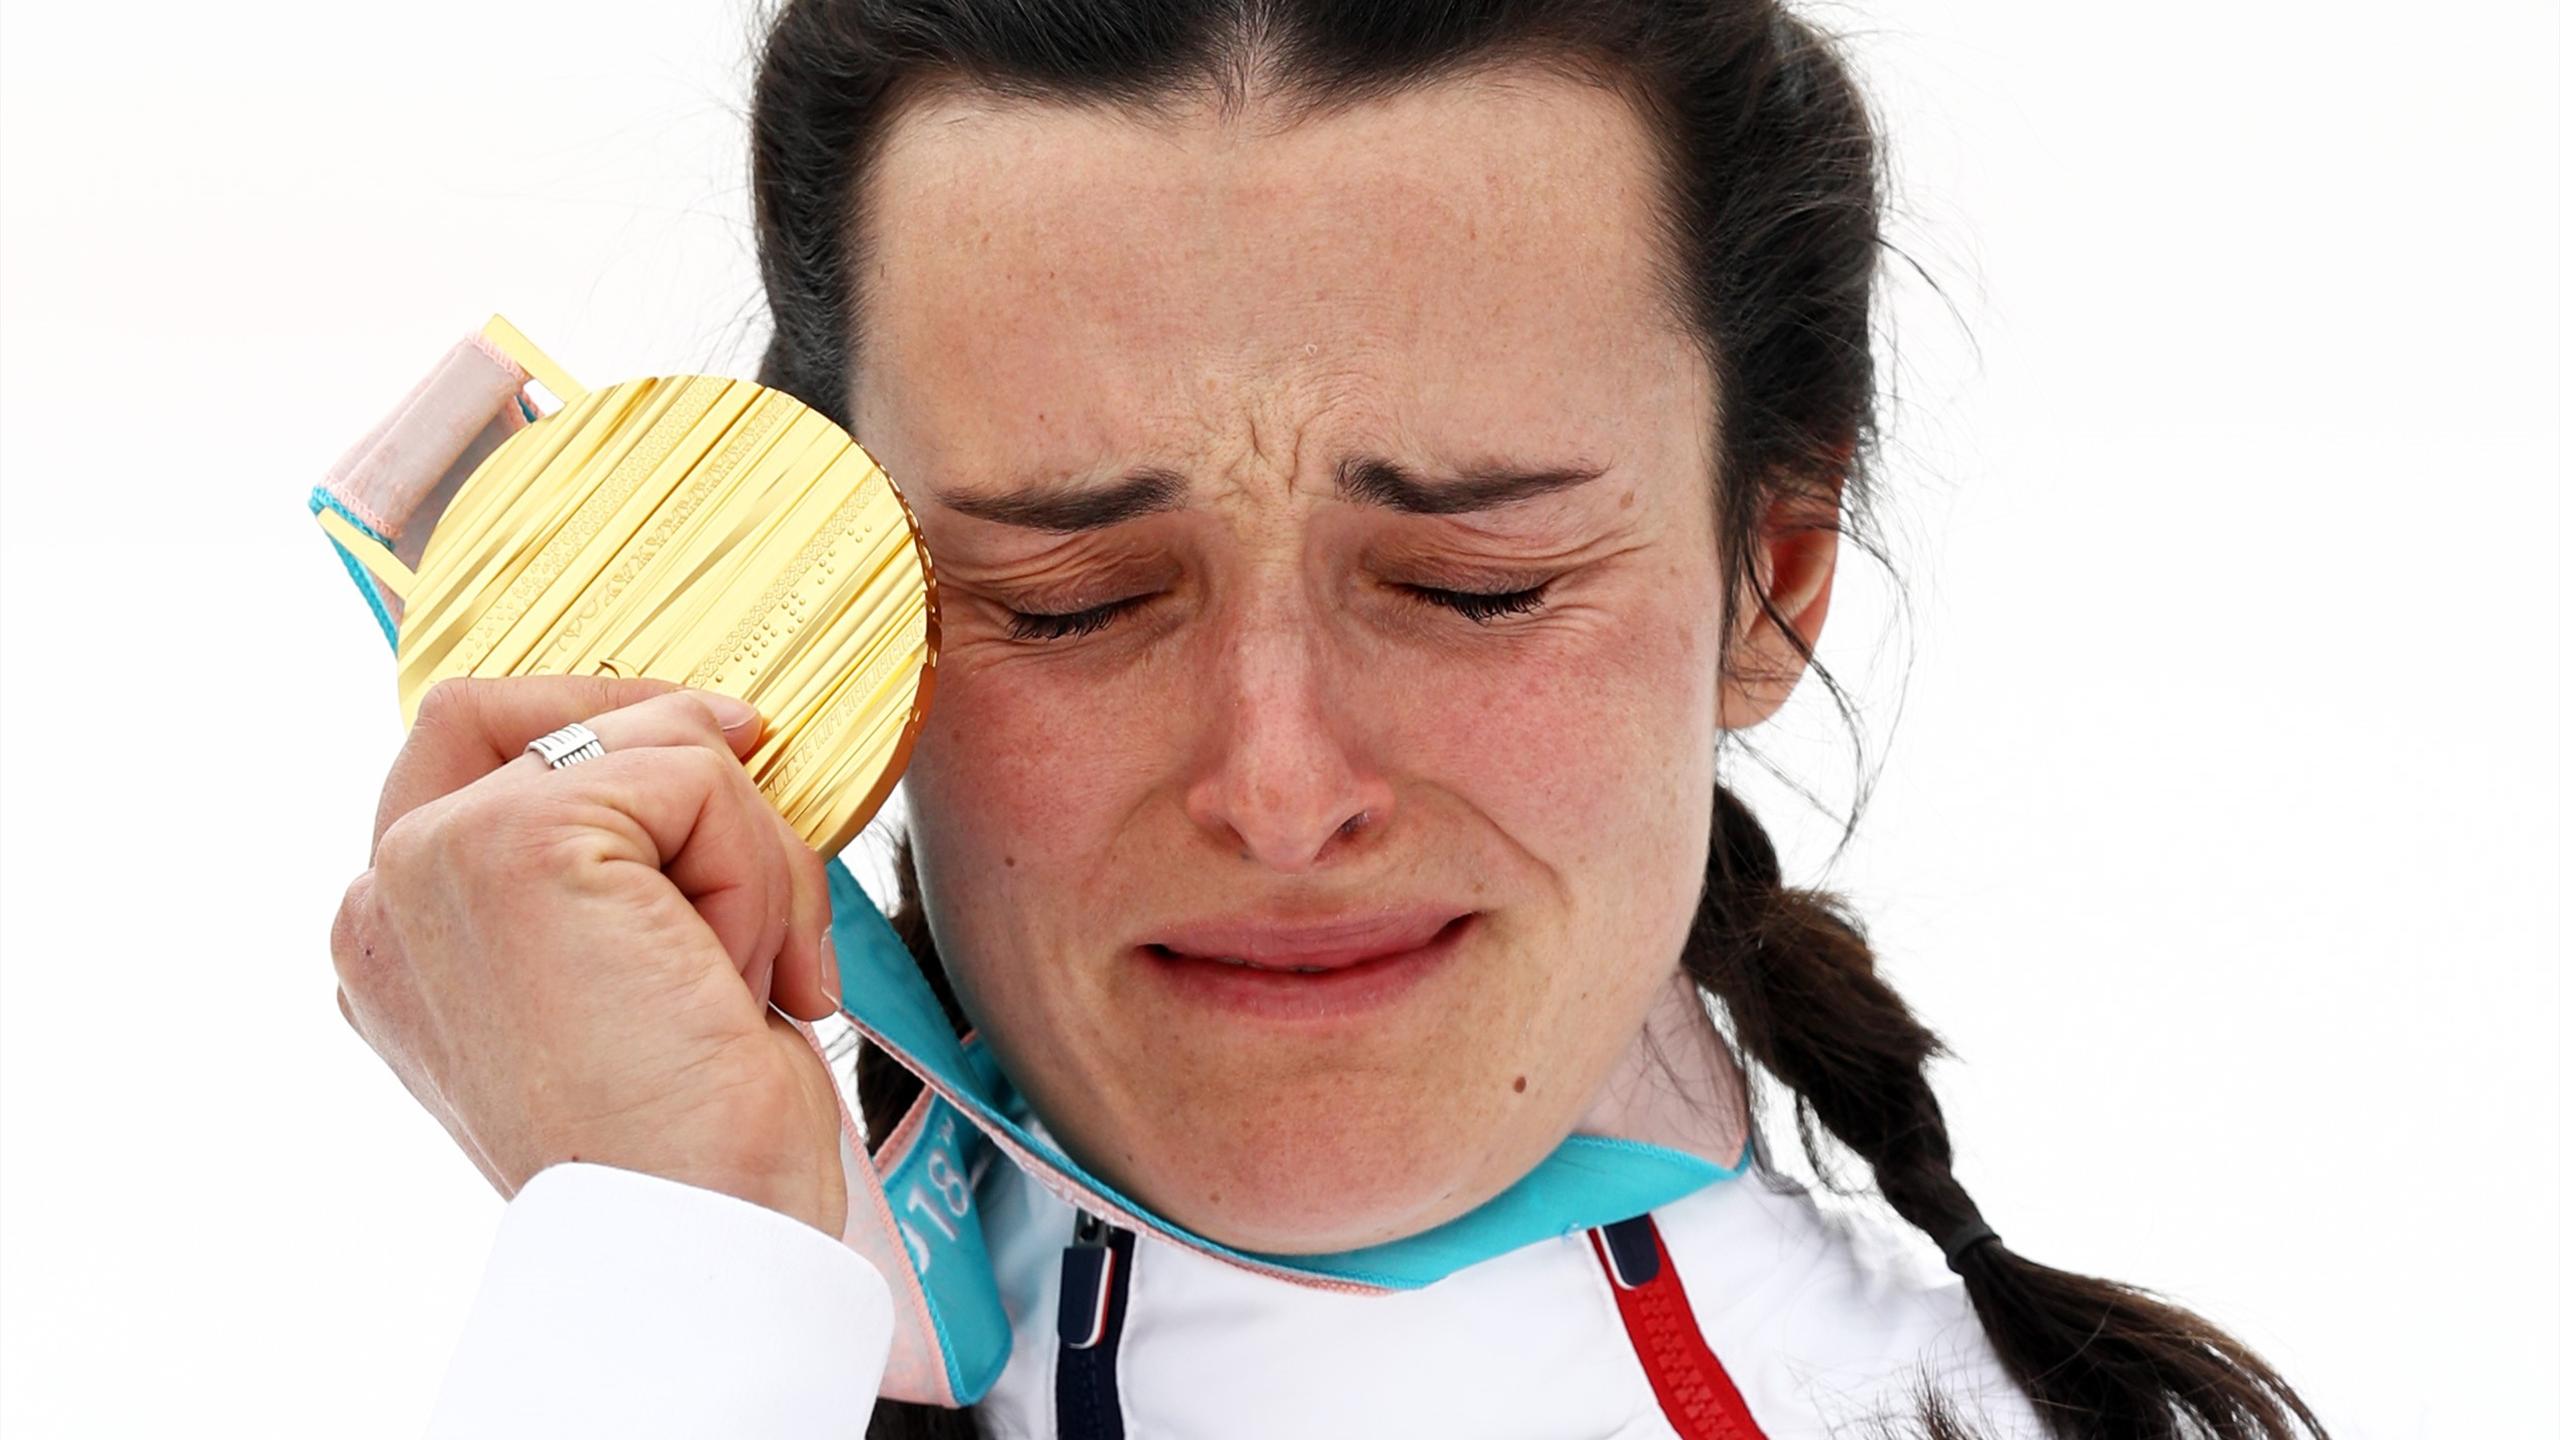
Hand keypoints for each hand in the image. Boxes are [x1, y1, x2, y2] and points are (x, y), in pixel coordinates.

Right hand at [330, 674, 848, 1235]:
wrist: (694, 1233)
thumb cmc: (686, 1144)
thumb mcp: (630, 974)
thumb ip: (616, 861)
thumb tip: (714, 729)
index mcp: (396, 939)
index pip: (471, 738)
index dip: (601, 719)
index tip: (719, 742)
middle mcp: (384, 897)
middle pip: (545, 714)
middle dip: (690, 775)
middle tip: (765, 872)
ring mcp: (434, 861)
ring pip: (655, 749)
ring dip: (750, 860)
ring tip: (740, 983)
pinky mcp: (513, 841)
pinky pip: (696, 776)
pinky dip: (758, 872)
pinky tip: (736, 982)